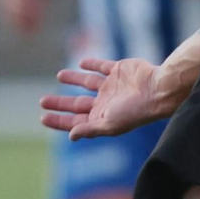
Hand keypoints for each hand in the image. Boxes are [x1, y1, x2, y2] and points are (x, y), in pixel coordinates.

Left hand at [39, 58, 162, 137]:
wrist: (156, 90)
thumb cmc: (134, 111)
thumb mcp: (109, 124)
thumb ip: (89, 129)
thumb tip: (70, 136)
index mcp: (102, 117)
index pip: (75, 120)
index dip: (59, 120)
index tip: (43, 117)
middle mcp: (106, 102)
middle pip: (77, 103)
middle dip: (60, 103)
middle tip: (42, 101)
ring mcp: (112, 86)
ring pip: (87, 82)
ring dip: (73, 79)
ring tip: (59, 75)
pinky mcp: (118, 70)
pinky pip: (101, 66)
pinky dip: (91, 64)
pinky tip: (81, 62)